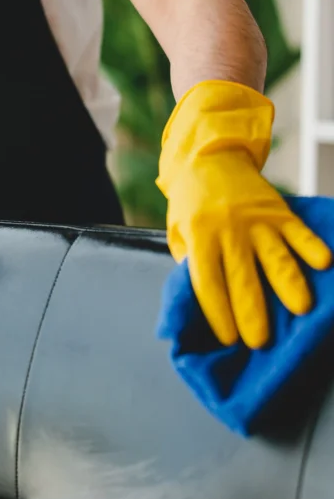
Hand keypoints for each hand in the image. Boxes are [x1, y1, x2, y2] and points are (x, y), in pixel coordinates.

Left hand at [157, 81, 331, 348]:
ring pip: (275, 255)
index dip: (217, 311)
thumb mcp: (180, 232)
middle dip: (252, 311)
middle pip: (242, 276)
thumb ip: (192, 260)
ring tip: (302, 310)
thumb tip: (208, 297)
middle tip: (262, 341)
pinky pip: (298, 230)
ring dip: (289, 283)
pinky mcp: (278, 209)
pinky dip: (311, 245)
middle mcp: (228, 229)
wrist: (208, 157)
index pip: (207, 281)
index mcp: (199, 237)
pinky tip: (325, 263)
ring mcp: (256, 219)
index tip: (228, 338)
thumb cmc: (190, 204)